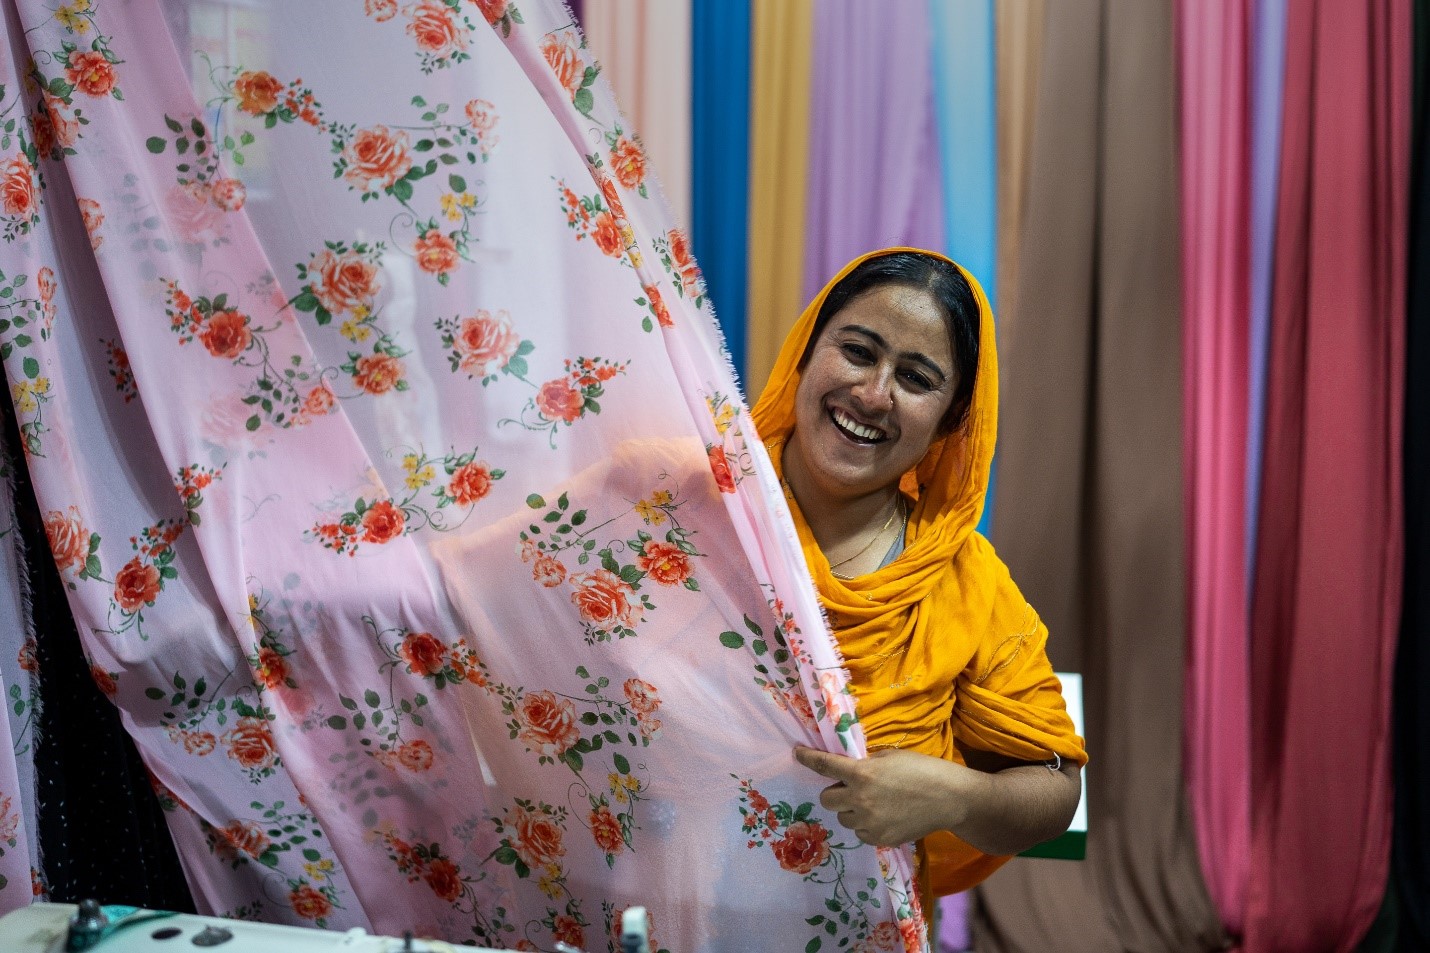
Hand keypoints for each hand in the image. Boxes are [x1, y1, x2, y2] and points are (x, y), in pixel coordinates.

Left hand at [793, 745, 978, 847]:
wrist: (950, 799)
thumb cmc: (923, 769)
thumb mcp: (890, 757)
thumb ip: (866, 764)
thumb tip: (850, 769)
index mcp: (862, 774)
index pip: (824, 765)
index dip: (807, 759)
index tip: (797, 754)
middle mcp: (860, 800)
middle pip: (826, 799)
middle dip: (836, 792)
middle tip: (852, 787)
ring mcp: (870, 823)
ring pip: (843, 818)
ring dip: (851, 810)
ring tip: (874, 803)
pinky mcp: (881, 840)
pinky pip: (860, 833)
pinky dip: (866, 825)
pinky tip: (884, 816)